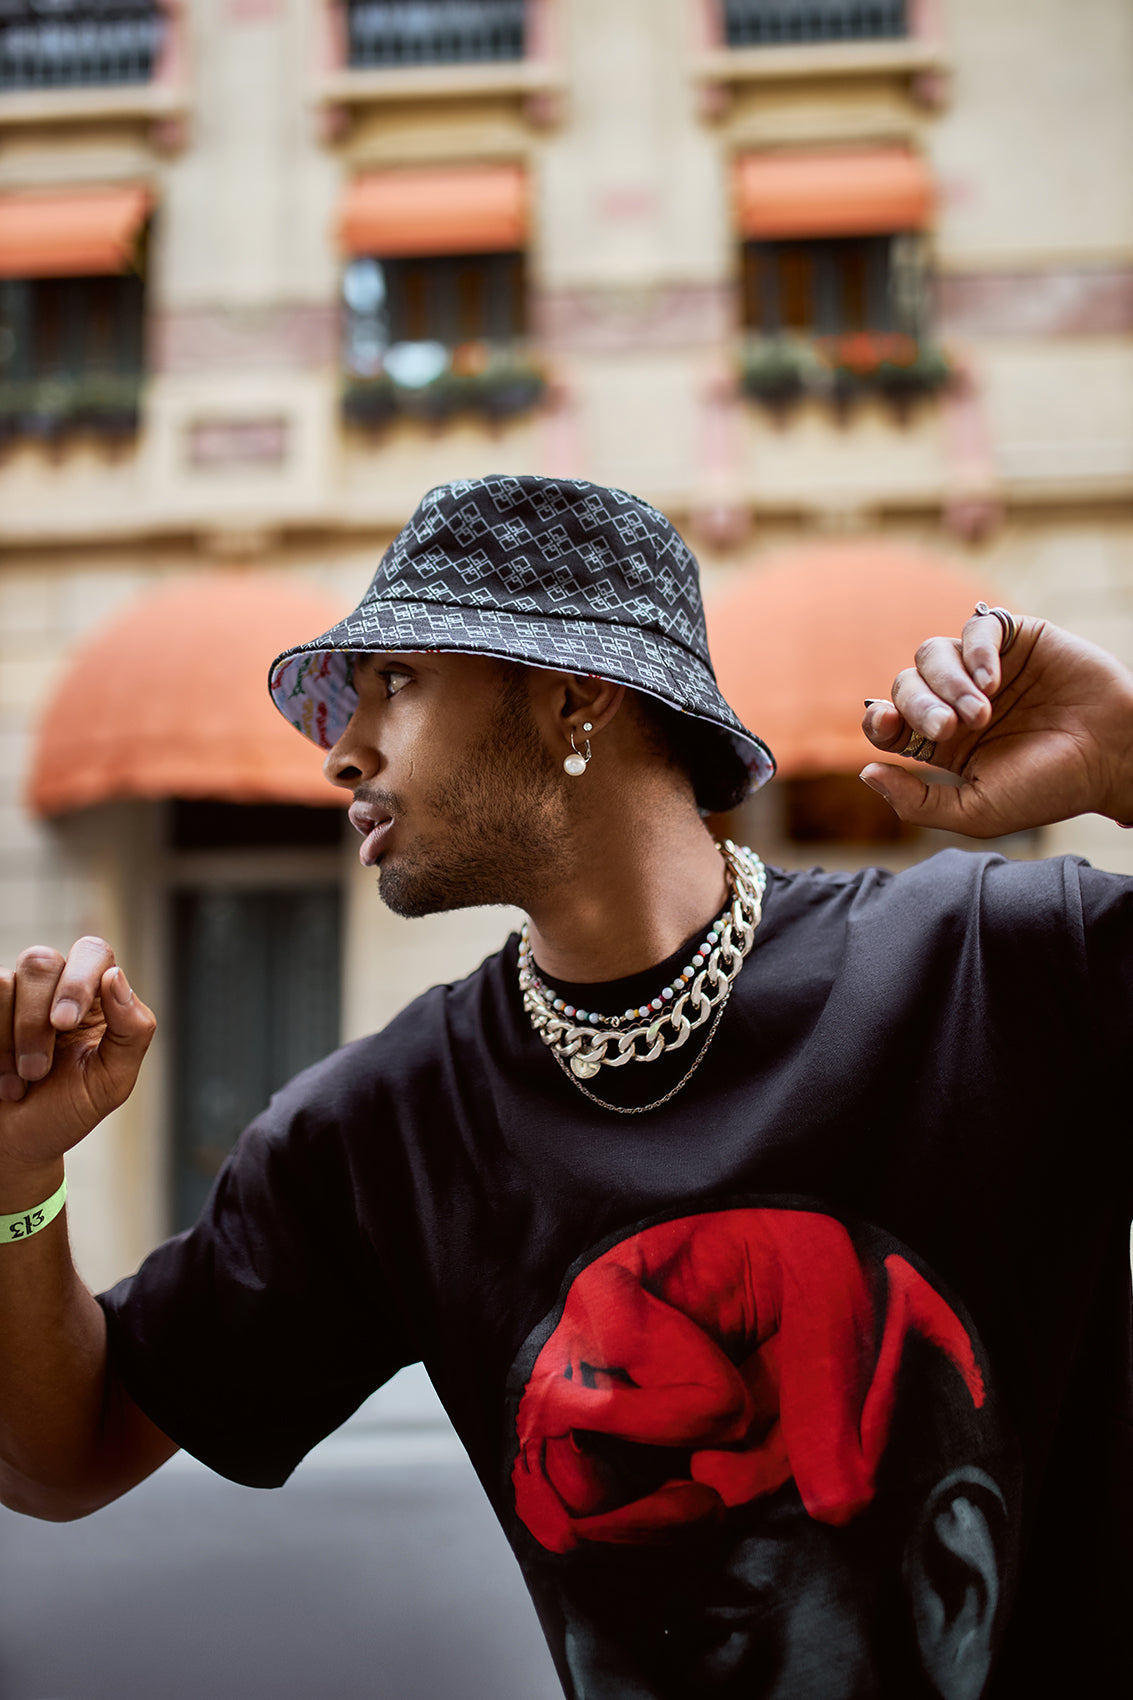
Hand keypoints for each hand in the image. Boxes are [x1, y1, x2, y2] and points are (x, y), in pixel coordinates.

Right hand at [0, 937, 155, 1180]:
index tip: (65, 1024)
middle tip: (39, 1068)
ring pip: (4, 983)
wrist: (19, 1143)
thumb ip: (131, 1031)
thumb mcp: (112, 1080)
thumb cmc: (69, 1109)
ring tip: (24, 1080)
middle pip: (40, 962)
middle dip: (35, 1020)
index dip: (78, 979)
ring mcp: (13, 997)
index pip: (92, 953)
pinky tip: (3, 1078)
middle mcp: (54, 987)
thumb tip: (116, 977)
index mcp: (96, 996)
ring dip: (12, 1040)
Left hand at [859, 608, 1132, 836]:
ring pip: (932, 654)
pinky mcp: (1016, 639)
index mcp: (941, 742)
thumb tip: (866, 773)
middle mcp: (956, 702)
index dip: (878, 720)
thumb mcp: (977, 811)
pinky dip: (976, 651)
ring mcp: (985, 669)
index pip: (887, 721)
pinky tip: (993, 681)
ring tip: (982, 712)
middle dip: (919, 705)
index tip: (887, 726)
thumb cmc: (1049, 789)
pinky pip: (976, 628)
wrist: (1114, 758)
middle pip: (906, 685)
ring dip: (947, 682)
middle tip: (951, 728)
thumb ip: (918, 801)